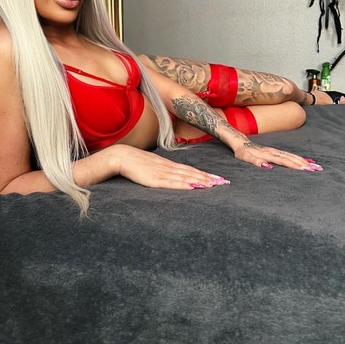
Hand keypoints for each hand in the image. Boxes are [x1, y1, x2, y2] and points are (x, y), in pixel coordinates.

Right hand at [114, 145, 229, 189]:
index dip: (204, 174)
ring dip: (200, 181)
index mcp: (168, 164)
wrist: (122, 156)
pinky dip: (183, 185)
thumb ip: (162, 170)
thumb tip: (172, 176)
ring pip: (185, 177)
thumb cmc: (136, 162)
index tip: (217, 178)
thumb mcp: (152, 165)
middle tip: (223, 182)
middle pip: (192, 173)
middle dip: (208, 178)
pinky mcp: (154, 179)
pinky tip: (192, 187)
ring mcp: (162, 172)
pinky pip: (171, 183)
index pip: (190, 170)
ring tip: (213, 185)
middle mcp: (169, 167)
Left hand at [233, 141, 322, 171]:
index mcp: (268, 154)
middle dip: (304, 164)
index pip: (284, 161)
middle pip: (291, 158)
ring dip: (304, 161)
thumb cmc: (243, 152)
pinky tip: (307, 161)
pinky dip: (299, 158)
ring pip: (292, 156)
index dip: (295, 165)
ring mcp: (276, 151)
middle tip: (317, 169)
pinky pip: (290, 155)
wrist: (241, 142)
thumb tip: (266, 166)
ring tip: (316, 166)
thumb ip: (256, 161)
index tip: (306, 169)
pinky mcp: (276, 151)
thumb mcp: (246, 158)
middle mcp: (274, 152)